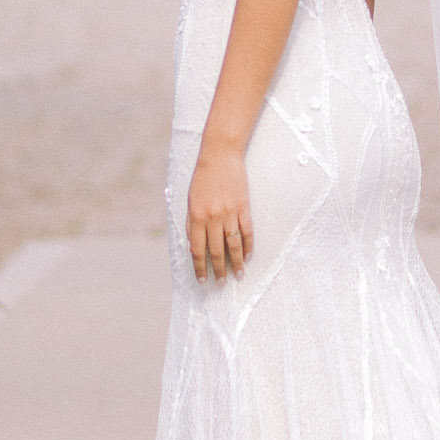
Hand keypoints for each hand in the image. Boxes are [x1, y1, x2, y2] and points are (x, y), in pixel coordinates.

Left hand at [187, 142, 253, 283]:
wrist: (219, 156)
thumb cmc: (202, 178)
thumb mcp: (190, 201)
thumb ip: (193, 224)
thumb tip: (194, 246)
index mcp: (196, 217)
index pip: (198, 250)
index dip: (200, 267)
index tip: (203, 280)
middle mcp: (212, 218)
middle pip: (216, 251)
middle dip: (218, 270)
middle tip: (222, 283)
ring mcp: (229, 213)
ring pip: (233, 245)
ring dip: (236, 263)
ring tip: (239, 275)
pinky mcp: (243, 207)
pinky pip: (247, 232)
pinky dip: (248, 245)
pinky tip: (248, 256)